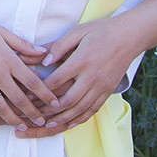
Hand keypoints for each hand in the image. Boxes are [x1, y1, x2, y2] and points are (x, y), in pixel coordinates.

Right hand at [0, 6, 58, 131]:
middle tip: (43, 121)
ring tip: (23, 127)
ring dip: (14, 120)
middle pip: (20, 99)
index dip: (46, 95)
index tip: (55, 104)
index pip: (33, 82)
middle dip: (34, 112)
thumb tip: (42, 52)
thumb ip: (23, 45)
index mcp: (9, 60)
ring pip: (2, 108)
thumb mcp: (2, 33)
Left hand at [25, 18, 138, 132]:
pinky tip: (67, 124)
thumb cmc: (101, 31)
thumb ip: (59, 46)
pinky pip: (92, 110)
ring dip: (61, 119)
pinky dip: (79, 119)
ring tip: (45, 126)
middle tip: (32, 116)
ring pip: (80, 109)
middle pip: (68, 100)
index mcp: (82, 60)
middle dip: (48, 111)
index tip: (26, 95)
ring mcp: (102, 87)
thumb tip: (43, 61)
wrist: (130, 36)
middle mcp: (92, 77)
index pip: (57, 80)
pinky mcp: (108, 92)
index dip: (40, 90)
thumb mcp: (78, 32)